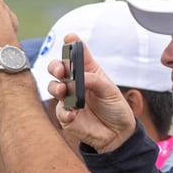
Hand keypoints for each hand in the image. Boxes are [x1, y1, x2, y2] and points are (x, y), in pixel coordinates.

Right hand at [47, 36, 138, 153]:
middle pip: (58, 68)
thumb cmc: (115, 109)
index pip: (77, 54)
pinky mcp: (66, 116)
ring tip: (65, 92)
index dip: (72, 44)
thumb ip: (95, 81)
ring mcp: (69, 99)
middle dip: (55, 66)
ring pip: (53, 87)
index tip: (69, 38)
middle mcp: (76, 83)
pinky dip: (65, 111)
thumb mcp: (111, 92)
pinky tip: (74, 113)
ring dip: (56, 88)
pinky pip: (60, 111)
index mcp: (88, 72)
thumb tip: (79, 78)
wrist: (118, 135)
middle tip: (61, 71)